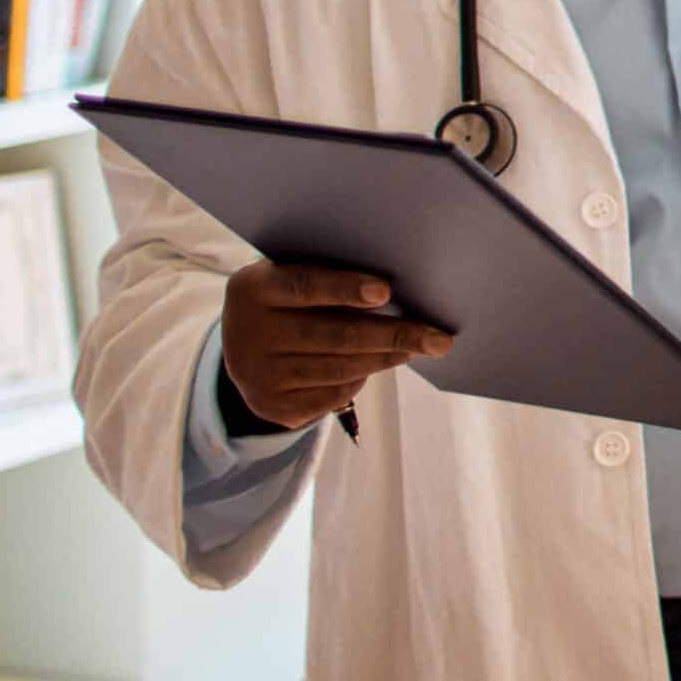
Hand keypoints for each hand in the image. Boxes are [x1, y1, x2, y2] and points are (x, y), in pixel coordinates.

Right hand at [220, 261, 451, 431]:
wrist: (241, 344)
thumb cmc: (287, 297)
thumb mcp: (291, 275)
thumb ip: (329, 275)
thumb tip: (397, 291)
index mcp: (253, 289)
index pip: (304, 286)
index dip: (345, 288)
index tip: (386, 291)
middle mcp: (247, 334)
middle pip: (333, 336)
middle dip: (393, 336)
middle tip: (439, 338)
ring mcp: (256, 375)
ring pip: (338, 369)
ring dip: (386, 358)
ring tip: (419, 347)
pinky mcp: (270, 406)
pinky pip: (331, 396)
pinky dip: (361, 379)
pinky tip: (380, 363)